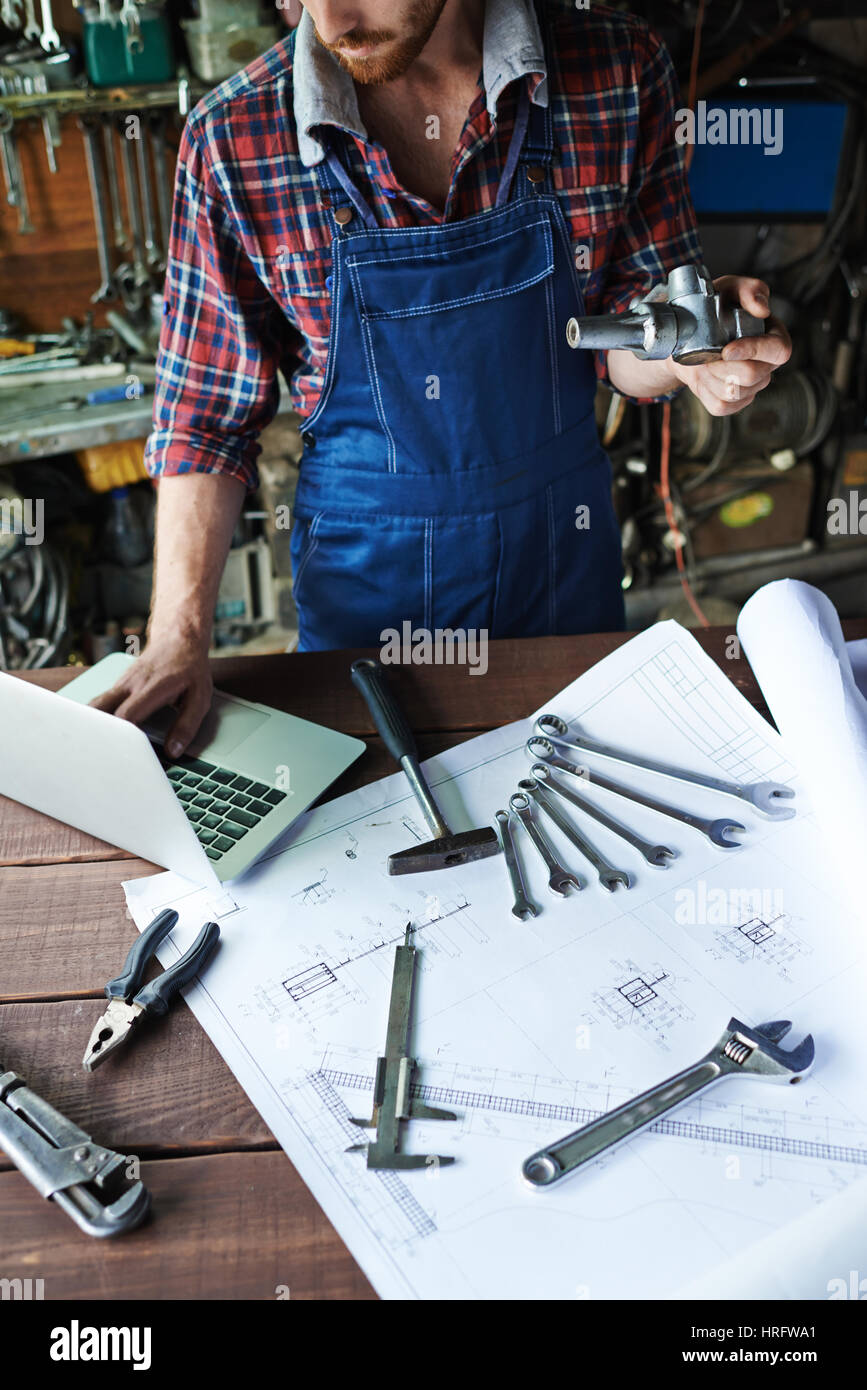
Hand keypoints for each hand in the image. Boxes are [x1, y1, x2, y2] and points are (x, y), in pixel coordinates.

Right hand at [90, 631, 212, 759]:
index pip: (127, 715)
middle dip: (96, 732)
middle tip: (94, 756)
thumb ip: (187, 725)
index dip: (121, 736)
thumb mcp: (200, 697)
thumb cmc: (191, 669)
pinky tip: (96, 734)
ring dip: (91, 725)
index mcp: (152, 688)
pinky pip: (101, 703)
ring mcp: (121, 683)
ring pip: (96, 705)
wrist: (179, 638)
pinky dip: (96, 718)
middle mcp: (130, 684)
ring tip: (89, 749)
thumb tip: (174, 751)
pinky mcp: (117, 685)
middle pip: (100, 709)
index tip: (119, 754)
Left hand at [671, 276, 791, 415]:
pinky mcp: (732, 404)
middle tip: (705, 352)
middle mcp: (767, 367)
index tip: (726, 349)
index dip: (754, 351)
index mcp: (775, 339)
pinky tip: (701, 377)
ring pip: (733, 393)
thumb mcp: (729, 289)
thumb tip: (762, 309)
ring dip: (710, 377)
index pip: (779, 351)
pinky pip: (720, 406)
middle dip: (722, 366)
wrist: (685, 337)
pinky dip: (704, 392)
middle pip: (752, 375)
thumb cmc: (713, 309)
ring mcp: (751, 388)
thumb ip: (750, 290)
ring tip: (702, 360)